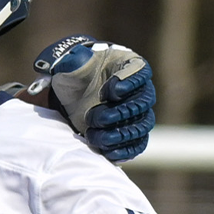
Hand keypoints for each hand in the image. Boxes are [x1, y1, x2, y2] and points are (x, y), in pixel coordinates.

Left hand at [33, 36, 154, 162]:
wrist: (74, 90)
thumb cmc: (77, 72)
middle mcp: (140, 90)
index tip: (108, 91)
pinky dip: (126, 150)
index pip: (140, 73)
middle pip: (142, 103)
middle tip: (92, 117)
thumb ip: (71, 60)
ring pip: (142, 126)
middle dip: (118, 113)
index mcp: (131, 66)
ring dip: (119, 134)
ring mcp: (138, 113)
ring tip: (93, 136)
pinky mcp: (130, 131)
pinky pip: (138, 143)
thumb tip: (71, 61)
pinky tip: (109, 153)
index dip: (128, 83)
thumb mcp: (71, 63)